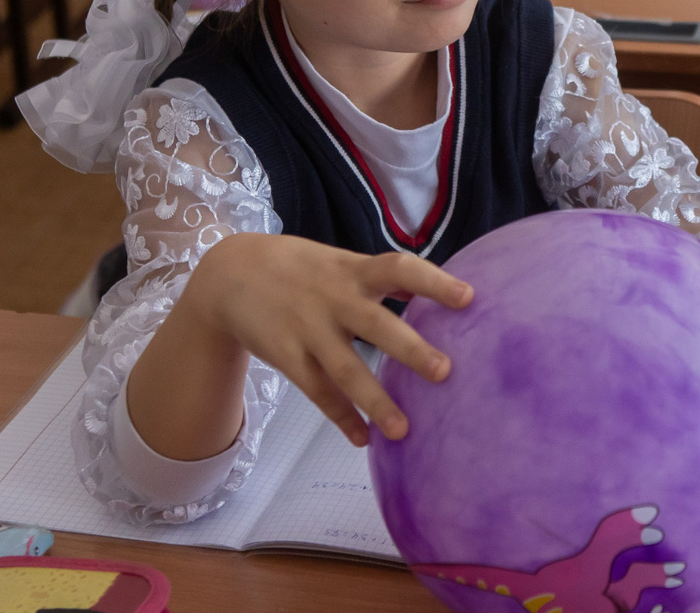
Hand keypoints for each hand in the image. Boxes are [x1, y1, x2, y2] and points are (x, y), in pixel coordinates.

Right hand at [181, 232, 472, 446]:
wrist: (229, 274)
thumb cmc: (299, 268)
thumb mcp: (340, 260)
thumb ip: (381, 274)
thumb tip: (426, 288)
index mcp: (354, 270)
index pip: (400, 269)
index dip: (434, 282)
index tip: (470, 298)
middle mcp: (334, 299)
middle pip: (376, 324)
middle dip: (409, 349)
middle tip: (445, 372)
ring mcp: (308, 329)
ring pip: (345, 370)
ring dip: (375, 402)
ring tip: (403, 431)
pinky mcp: (286, 356)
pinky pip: (317, 392)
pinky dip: (340, 417)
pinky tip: (362, 439)